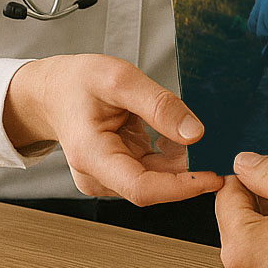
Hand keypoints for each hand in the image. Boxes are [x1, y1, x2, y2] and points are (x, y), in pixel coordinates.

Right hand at [3, 54, 223, 204]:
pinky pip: (150, 169)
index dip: (182, 187)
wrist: (53, 91)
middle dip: (187, 169)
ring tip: (183, 124)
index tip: (214, 176)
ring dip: (179, 159)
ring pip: (155, 177)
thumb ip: (158, 105)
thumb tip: (195, 133)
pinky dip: (168, 153)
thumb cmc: (78, 82)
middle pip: (153, 185)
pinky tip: (170, 131)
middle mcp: (97, 176)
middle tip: (214, 141)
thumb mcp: (120, 79)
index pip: (142, 188)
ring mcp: (106, 177)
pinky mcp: (115, 172)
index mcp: (93, 156)